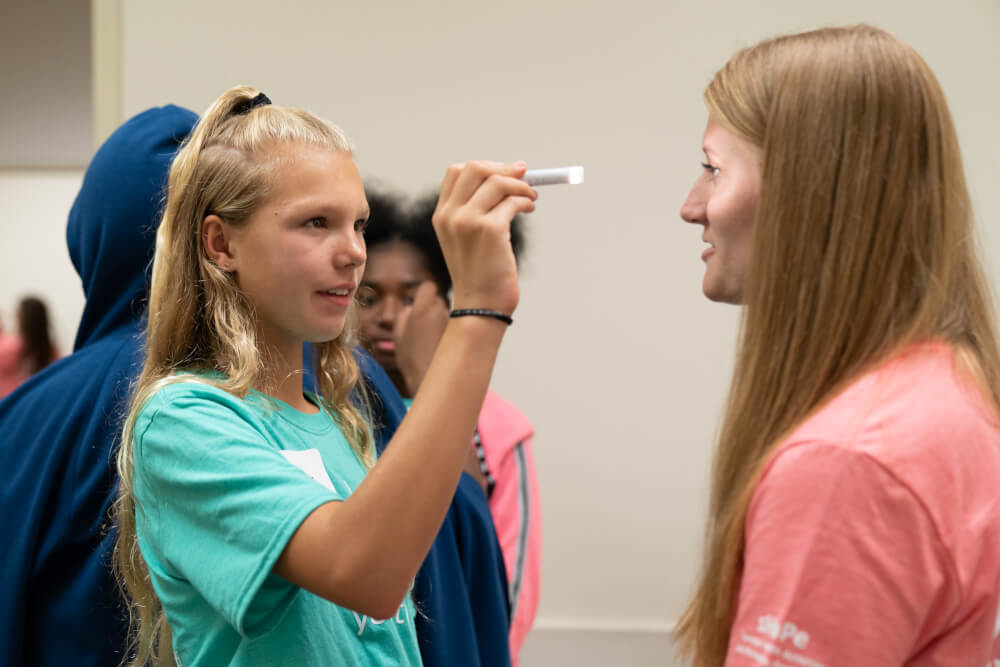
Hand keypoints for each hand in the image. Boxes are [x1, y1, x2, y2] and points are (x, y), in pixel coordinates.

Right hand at [394, 282, 449, 394]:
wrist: (430, 378)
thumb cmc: (411, 359)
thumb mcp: (398, 336)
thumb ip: (403, 316)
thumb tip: (410, 308)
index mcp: (422, 308)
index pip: (428, 287)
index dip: (424, 294)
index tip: (421, 303)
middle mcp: (440, 310)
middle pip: (439, 299)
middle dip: (433, 307)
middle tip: (425, 324)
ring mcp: (453, 320)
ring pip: (448, 312)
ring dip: (442, 318)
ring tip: (433, 338)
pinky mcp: (463, 330)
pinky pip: (456, 323)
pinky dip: (451, 329)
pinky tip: (442, 344)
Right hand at [432, 161, 536, 315]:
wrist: (480, 307)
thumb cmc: (481, 275)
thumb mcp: (468, 239)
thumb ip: (477, 211)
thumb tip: (509, 176)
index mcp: (442, 215)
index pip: (456, 172)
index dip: (485, 167)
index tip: (505, 171)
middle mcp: (451, 215)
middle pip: (476, 168)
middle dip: (504, 168)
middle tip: (524, 174)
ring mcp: (468, 221)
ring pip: (498, 182)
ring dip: (521, 185)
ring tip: (531, 197)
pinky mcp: (490, 230)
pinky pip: (513, 201)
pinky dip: (525, 200)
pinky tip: (530, 208)